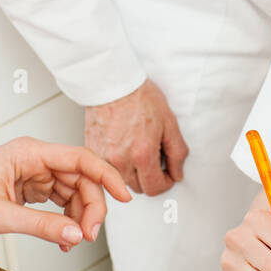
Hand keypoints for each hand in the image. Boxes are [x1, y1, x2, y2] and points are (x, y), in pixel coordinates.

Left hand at [0, 137, 130, 250]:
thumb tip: (74, 234)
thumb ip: (40, 225)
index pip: (80, 159)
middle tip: (88, 236)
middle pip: (82, 178)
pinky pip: (60, 200)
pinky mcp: (31, 187)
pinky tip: (63, 237)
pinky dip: (66, 219)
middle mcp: (35, 158)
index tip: (124, 196)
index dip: (106, 176)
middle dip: (91, 207)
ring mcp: (34, 172)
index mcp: (29, 152)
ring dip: (80, 216)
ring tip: (73, 241)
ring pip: (74, 190)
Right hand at [84, 78, 188, 195]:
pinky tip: (123, 147)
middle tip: (154, 159)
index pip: (155, 188)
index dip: (165, 183)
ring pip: (121, 180)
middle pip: (138, 188)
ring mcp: (104, 157)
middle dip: (150, 178)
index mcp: (142, 154)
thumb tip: (177, 172)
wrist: (111, 83)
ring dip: (133, 172)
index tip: (167, 175)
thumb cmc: (138, 96)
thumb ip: (177, 152)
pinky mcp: (92, 151)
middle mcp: (121, 160)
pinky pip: (107, 167)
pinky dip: (117, 163)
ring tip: (137, 151)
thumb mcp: (169, 122)